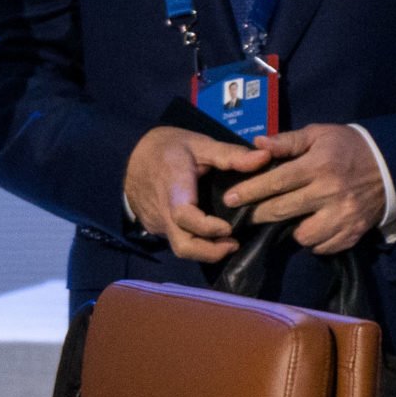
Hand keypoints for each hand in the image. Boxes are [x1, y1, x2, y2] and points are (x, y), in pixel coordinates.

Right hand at [124, 126, 269, 262]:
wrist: (129, 155)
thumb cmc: (168, 147)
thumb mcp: (200, 144)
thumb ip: (231, 154)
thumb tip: (265, 158)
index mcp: (173, 187)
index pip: (185, 216)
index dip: (208, 227)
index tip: (229, 229)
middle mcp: (162, 210)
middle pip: (182, 245)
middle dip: (210, 252)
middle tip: (233, 244)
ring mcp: (156, 222)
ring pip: (180, 246)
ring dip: (204, 249)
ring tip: (225, 240)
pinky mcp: (155, 227)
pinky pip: (175, 239)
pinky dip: (194, 240)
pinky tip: (208, 231)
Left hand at [223, 124, 386, 253]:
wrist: (395, 165)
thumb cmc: (350, 147)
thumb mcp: (320, 134)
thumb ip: (288, 140)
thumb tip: (257, 144)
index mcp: (319, 166)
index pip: (275, 182)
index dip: (249, 192)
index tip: (229, 199)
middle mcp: (330, 193)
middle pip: (282, 210)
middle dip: (258, 214)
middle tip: (247, 214)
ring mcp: (344, 215)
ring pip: (303, 235)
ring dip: (290, 230)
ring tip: (289, 219)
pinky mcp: (355, 231)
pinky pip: (324, 247)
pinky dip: (314, 242)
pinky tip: (311, 228)